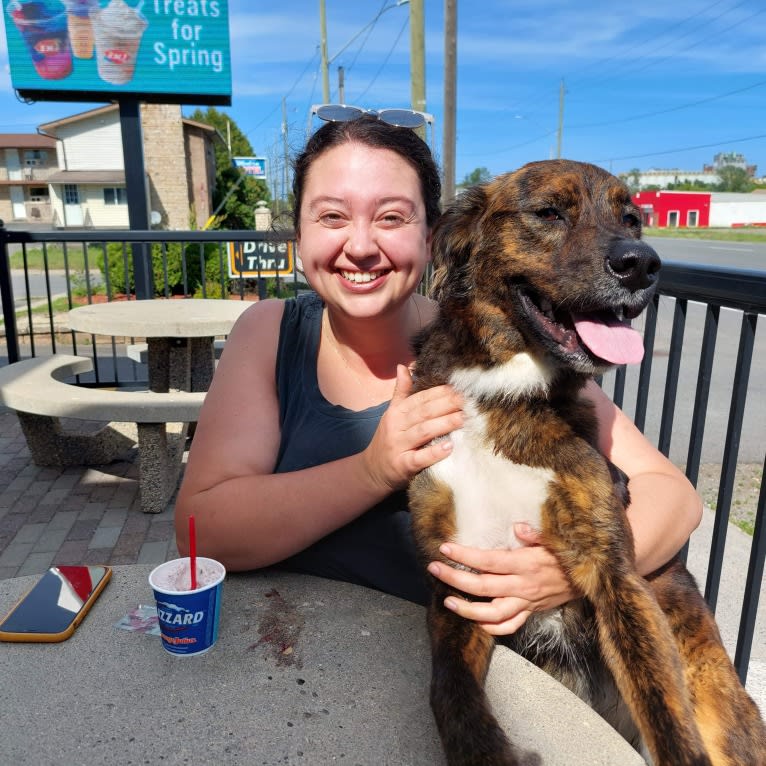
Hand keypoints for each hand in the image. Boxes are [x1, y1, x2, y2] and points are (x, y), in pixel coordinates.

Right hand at [361, 365, 463, 492]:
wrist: (372, 471)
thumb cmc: (389, 440)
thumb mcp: (392, 414)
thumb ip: (401, 392)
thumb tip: (403, 366)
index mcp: (397, 412)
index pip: (420, 398)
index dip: (440, 392)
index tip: (461, 388)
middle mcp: (396, 426)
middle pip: (424, 412)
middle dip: (447, 404)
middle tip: (469, 401)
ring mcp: (398, 446)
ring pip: (423, 431)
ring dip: (444, 424)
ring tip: (463, 418)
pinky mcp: (402, 465)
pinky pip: (419, 458)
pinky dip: (434, 452)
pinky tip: (450, 447)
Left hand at [426, 524, 579, 634]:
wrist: (593, 578)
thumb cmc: (569, 554)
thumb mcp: (555, 539)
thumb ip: (536, 534)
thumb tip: (518, 528)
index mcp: (525, 564)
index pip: (488, 561)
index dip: (465, 556)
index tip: (445, 549)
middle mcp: (523, 586)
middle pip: (483, 586)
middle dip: (455, 579)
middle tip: (434, 569)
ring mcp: (526, 602)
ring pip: (492, 613)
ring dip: (468, 610)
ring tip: (448, 602)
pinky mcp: (532, 612)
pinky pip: (510, 625)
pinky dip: (491, 627)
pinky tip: (476, 621)